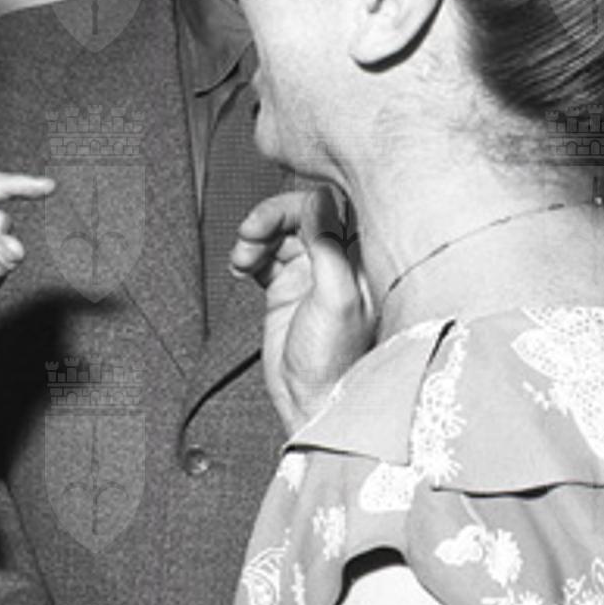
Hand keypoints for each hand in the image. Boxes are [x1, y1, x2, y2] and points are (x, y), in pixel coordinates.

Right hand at [231, 186, 375, 434]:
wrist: (311, 403)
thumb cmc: (335, 362)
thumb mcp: (336, 299)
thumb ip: (329, 247)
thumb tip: (318, 202)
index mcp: (362, 258)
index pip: (335, 206)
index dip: (302, 201)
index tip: (276, 211)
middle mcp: (339, 262)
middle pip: (302, 214)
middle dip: (272, 218)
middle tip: (250, 233)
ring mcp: (311, 275)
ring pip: (280, 232)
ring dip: (257, 237)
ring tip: (243, 258)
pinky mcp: (287, 290)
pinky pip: (265, 256)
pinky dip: (249, 254)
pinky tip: (241, 266)